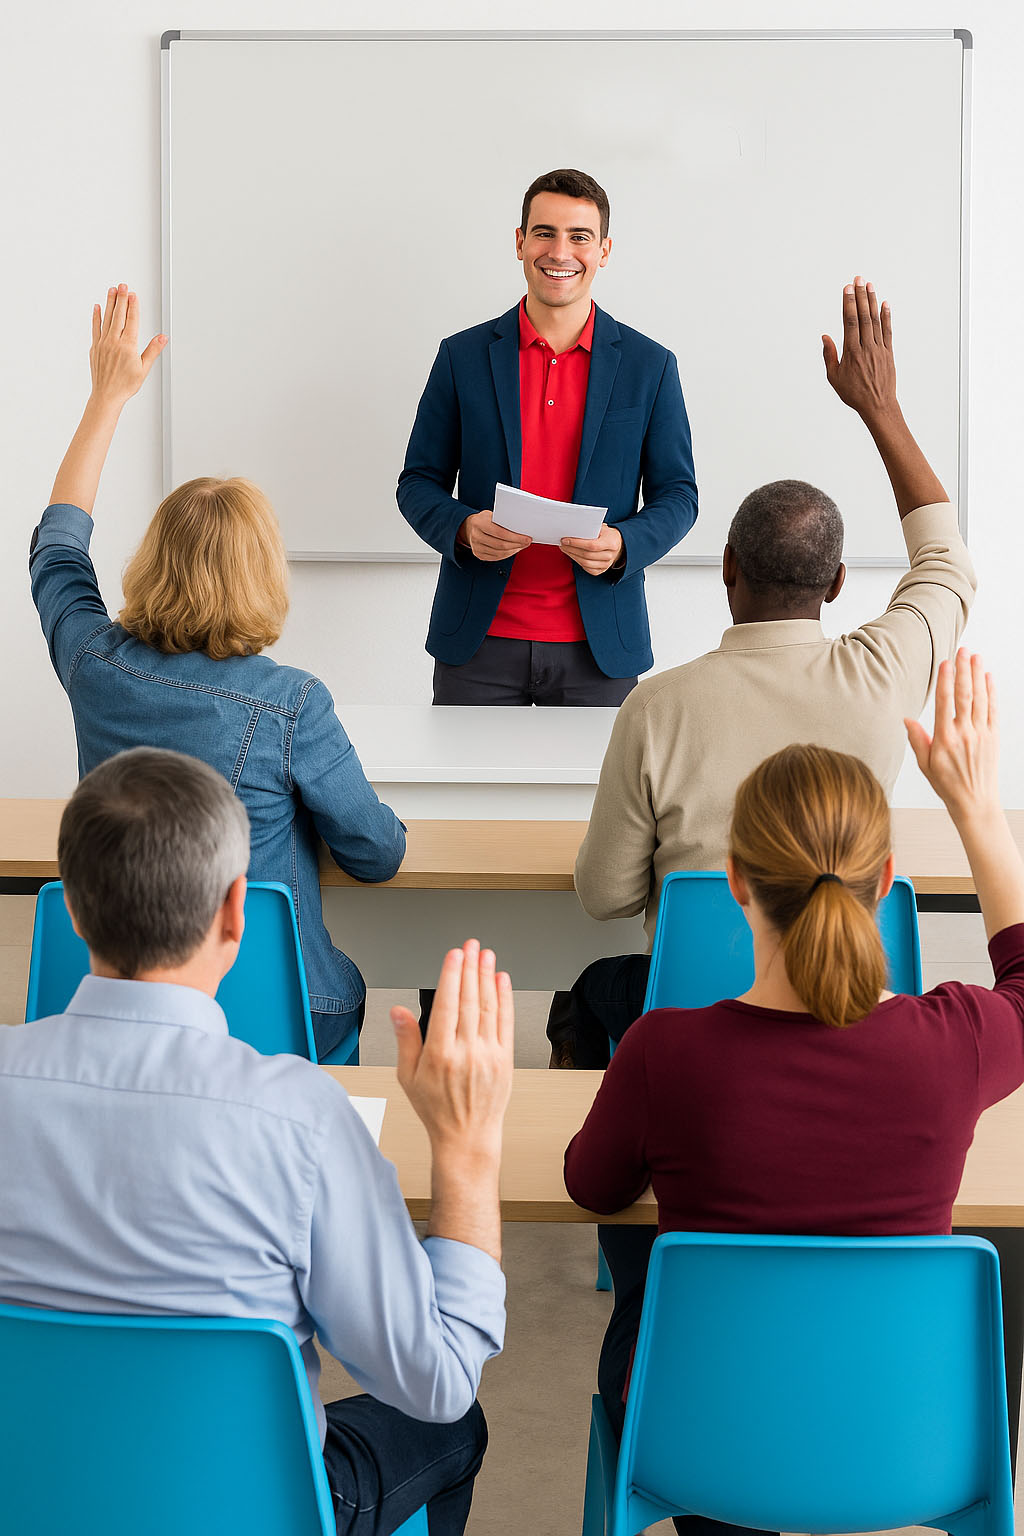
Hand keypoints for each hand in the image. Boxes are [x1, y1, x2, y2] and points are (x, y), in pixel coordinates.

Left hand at [90, 283, 166, 407]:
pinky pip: (95, 328)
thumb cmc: (125, 385)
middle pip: (119, 315)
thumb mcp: (144, 369)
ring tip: (112, 290)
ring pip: (107, 318)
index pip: (132, 320)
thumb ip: (152, 350)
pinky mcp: (95, 347)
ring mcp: (103, 343)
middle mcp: (114, 342)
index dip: (133, 306)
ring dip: (110, 303)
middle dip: (121, 298)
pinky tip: (97, 307)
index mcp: (128, 346)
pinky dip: (96, 317)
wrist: (107, 395)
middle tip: (123, 285)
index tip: (133, 294)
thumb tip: (162, 338)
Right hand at [392, 940, 513, 1156]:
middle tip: (471, 946)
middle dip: (470, 968)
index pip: (447, 1006)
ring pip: (489, 1007)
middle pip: (469, 1000)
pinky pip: (506, 1022)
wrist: (466, 1136)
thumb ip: (405, 1039)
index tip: (454, 955)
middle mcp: (466, 1052)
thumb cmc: (435, 1108)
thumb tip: (398, 1011)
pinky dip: (505, 998)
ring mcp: (488, 1055)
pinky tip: (502, 981)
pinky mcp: (505, 1059)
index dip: (451, 976)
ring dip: (488, 977)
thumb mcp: (407, 1076)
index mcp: (440, 1055)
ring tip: (486, 955)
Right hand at [459, 509, 530, 561]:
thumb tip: (521, 528)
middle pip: (501, 544)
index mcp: (479, 523)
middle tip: (527, 542)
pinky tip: (513, 550)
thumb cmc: (485, 520)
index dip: (515, 537)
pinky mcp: (478, 554)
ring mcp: (476, 547)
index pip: (500, 533)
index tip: (527, 538)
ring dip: (513, 550)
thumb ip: (503, 520)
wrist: (470, 527)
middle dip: (517, 544)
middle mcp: (476, 535)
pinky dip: (507, 554)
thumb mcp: (492, 515)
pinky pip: (496, 557)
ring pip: (499, 553)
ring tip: (521, 546)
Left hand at [561, 523, 623, 575]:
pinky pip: (586, 568)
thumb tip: (572, 529)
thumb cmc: (606, 534)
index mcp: (612, 543)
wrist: (617, 545)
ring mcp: (606, 565)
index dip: (577, 543)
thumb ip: (590, 528)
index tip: (565, 539)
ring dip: (572, 555)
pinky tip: (571, 554)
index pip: (592, 545)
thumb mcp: (602, 528)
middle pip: (587, 555)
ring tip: (564, 548)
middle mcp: (610, 555)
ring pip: (585, 563)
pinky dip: (577, 561)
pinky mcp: (600, 570)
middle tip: (562, 543)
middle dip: (571, 549)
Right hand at [822, 277, 897, 422]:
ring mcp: (879, 349)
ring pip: (874, 320)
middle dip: (860, 296)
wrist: (878, 406)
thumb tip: (825, 337)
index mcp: (851, 353)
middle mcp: (866, 347)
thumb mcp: (834, 378)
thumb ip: (830, 356)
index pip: (849, 322)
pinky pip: (887, 331)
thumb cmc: (853, 394)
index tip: (847, 289)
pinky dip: (886, 316)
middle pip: (862, 316)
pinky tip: (884, 303)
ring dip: (872, 301)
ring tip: (869, 285)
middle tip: (858, 279)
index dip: (848, 303)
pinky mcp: (888, 352)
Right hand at [905, 650, 999, 825]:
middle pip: (965, 695)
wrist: (975, 802)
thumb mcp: (925, 765)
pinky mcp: (993, 736)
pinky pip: (993, 709)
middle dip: (964, 670)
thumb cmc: (948, 785)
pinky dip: (992, 692)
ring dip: (978, 675)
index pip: (944, 702)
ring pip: (981, 698)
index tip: (945, 663)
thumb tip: (907, 719)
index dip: (945, 680)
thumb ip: (917, 740)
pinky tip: (989, 678)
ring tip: (976, 657)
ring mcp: (981, 734)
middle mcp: (965, 733)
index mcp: (945, 739)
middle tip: (963, 650)